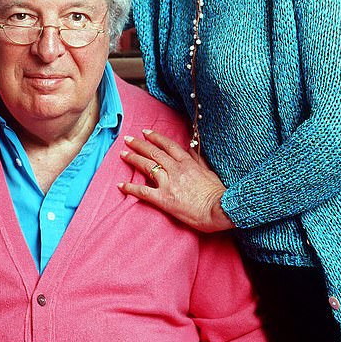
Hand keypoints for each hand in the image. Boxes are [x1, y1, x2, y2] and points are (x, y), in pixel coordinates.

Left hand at [119, 129, 233, 232]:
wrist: (219, 208)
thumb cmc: (217, 193)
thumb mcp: (209, 171)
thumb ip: (198, 160)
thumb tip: (192, 151)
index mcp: (186, 161)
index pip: (167, 145)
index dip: (155, 138)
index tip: (145, 132)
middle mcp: (175, 169)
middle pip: (153, 152)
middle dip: (139, 144)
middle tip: (127, 139)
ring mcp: (168, 183)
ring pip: (146, 166)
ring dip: (133, 159)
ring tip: (122, 154)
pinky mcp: (164, 198)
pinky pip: (143, 191)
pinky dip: (131, 187)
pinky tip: (121, 185)